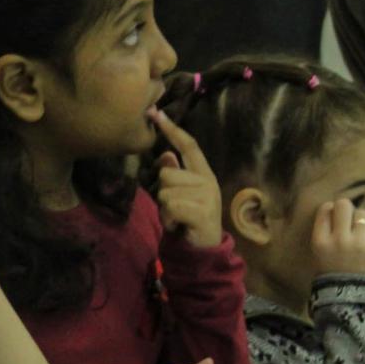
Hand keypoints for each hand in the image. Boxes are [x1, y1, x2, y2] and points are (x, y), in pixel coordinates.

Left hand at [148, 108, 222, 248]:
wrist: (202, 251)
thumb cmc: (187, 221)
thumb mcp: (178, 195)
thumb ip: (174, 174)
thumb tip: (165, 155)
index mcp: (203, 173)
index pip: (189, 146)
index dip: (172, 130)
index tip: (156, 113)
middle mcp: (207, 180)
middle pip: (166, 174)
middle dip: (162, 194)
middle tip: (175, 209)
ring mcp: (207, 195)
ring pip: (165, 191)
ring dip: (164, 209)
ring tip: (177, 218)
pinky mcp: (203, 211)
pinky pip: (170, 206)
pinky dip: (168, 219)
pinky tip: (179, 225)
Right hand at [309, 198, 364, 277]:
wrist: (350, 300)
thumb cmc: (332, 277)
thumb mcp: (318, 256)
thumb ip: (324, 234)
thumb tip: (335, 209)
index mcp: (320, 242)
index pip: (325, 210)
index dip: (330, 209)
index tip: (333, 215)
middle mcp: (338, 240)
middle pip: (343, 205)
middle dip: (345, 208)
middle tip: (347, 217)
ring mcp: (359, 244)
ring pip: (361, 214)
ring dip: (361, 219)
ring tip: (360, 230)